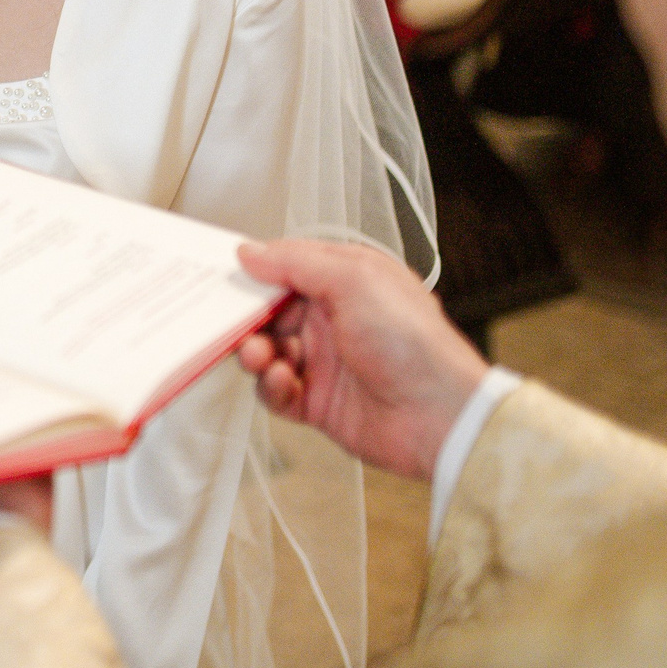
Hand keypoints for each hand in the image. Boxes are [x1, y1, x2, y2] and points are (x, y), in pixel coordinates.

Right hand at [234, 239, 489, 483]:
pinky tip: (284, 382)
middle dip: (247, 319)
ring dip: (255, 354)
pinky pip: (276, 392)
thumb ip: (297, 262)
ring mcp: (324, 363)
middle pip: (269, 313)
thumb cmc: (412, 341)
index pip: (286, 270)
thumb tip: (250, 252)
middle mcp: (332, 320)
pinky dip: (271, 386)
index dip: (256, 274)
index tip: (225, 278)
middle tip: (235, 325)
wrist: (440, 416)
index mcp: (345, 283)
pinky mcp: (318, 403)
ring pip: (267, 352)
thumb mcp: (355, 280)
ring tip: (260, 357)